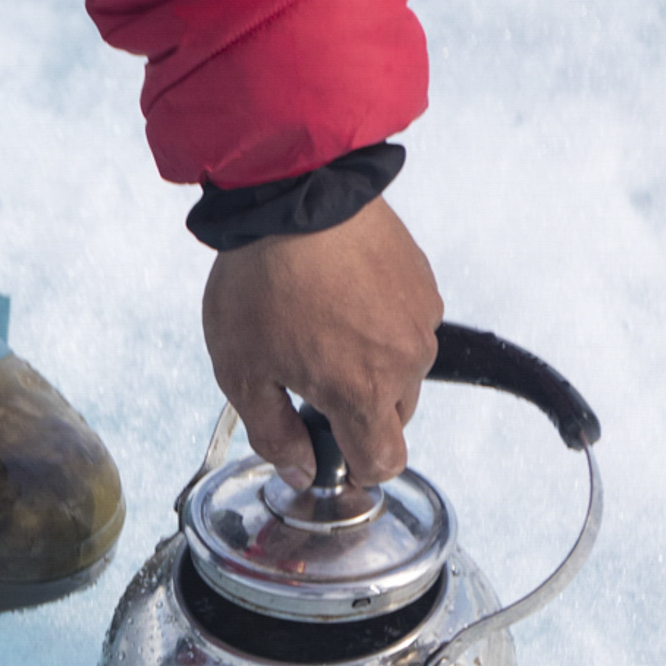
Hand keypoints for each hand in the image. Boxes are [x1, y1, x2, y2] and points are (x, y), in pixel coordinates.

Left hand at [202, 196, 443, 484]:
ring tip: (318, 329)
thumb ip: (274, 435)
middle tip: (304, 378)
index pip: (385, 462)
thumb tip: (301, 471)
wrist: (296, 195)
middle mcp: (406, 361)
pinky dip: (379, 328)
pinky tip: (338, 301)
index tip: (326, 453)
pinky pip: (406, 327)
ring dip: (369, 368)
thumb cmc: (260, 286)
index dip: (355, 469)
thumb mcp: (241, 375)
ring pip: (402, 372)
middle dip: (355, 414)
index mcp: (363, 392)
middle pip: (393, 419)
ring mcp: (421, 318)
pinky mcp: (423, 282)